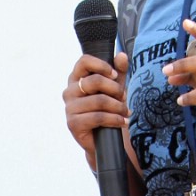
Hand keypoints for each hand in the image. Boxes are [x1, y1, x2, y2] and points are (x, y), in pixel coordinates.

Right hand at [63, 51, 129, 167]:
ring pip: (99, 100)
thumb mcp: (115, 89)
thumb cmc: (108, 110)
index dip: (102, 65)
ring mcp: (69, 108)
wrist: (105, 140)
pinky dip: (114, 119)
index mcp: (76, 79)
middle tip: (124, 97)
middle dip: (115, 89)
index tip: (114, 75)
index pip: (84, 61)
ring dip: (118, 106)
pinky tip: (122, 122)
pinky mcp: (73, 124)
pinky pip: (98, 117)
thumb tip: (122, 55)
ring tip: (126, 112)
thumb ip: (119, 72)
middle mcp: (69, 91)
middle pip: (95, 81)